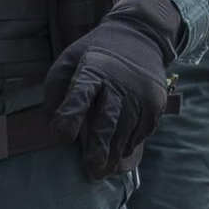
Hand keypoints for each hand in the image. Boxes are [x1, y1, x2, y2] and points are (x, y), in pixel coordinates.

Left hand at [45, 0, 180, 179]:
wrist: (139, 35)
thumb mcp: (68, 60)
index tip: (62, 136)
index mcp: (92, 69)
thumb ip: (56, 89)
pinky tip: (119, 156)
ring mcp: (140, 93)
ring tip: (101, 173)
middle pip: (107, 121)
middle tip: (90, 172)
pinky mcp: (156, 102)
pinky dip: (130, 146)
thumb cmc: (95, 53)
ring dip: (113, 155)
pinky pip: (142, 132)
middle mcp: (118, 82)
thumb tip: (53, 124)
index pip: (80, 93)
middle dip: (97, 149)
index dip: (71, 115)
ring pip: (126, 132)